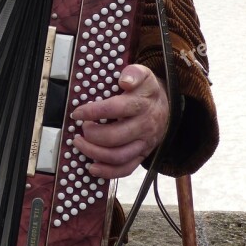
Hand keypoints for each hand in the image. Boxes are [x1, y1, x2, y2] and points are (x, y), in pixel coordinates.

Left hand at [71, 64, 167, 179]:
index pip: (115, 109)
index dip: (93, 112)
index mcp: (141, 104)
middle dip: (92, 135)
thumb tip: (124, 80)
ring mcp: (144, 143)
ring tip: (79, 144)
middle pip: (115, 137)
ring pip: (118, 156)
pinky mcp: (142, 155)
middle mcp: (144, 126)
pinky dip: (108, 172)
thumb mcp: (144, 74)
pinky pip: (126, 169)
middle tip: (81, 128)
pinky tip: (92, 168)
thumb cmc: (146, 90)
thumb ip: (134, 73)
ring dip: (94, 153)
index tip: (77, 113)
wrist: (168, 106)